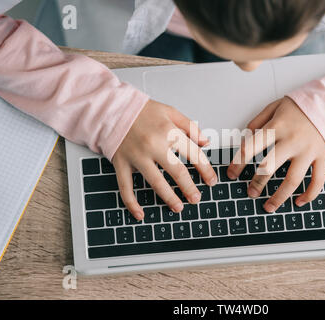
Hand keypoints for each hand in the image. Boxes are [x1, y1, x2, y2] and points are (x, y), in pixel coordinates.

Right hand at [112, 99, 217, 219]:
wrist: (113, 108)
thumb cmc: (143, 111)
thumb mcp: (171, 112)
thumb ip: (190, 127)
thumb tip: (205, 142)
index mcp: (168, 132)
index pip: (193, 155)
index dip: (205, 170)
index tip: (211, 181)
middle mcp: (153, 145)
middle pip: (177, 172)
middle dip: (189, 188)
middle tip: (196, 199)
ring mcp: (136, 156)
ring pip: (155, 182)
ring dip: (168, 197)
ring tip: (178, 207)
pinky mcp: (121, 163)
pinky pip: (125, 187)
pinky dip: (131, 202)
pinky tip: (140, 214)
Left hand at [227, 97, 324, 212]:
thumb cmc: (301, 105)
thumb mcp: (275, 106)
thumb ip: (258, 121)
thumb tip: (245, 139)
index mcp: (277, 126)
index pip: (251, 147)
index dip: (238, 163)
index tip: (231, 174)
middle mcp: (292, 140)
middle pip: (269, 167)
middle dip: (257, 183)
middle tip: (250, 193)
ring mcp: (309, 151)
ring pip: (292, 180)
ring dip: (279, 197)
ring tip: (269, 207)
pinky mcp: (324, 157)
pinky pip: (317, 181)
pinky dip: (309, 195)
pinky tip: (298, 202)